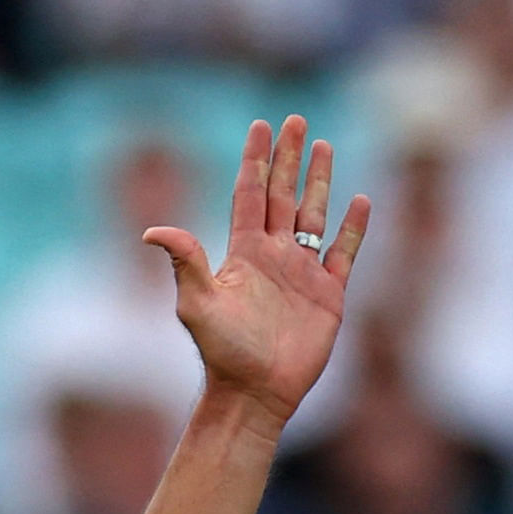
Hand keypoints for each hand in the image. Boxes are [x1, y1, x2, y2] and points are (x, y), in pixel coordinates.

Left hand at [143, 116, 370, 429]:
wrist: (255, 393)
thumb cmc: (223, 353)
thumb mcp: (197, 305)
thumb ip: (184, 263)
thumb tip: (152, 230)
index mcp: (243, 253)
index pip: (250, 194)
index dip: (256, 161)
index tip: (261, 126)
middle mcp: (273, 257)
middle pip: (282, 195)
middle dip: (288, 158)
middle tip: (295, 120)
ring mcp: (302, 274)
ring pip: (313, 216)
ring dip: (319, 182)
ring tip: (323, 146)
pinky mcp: (328, 295)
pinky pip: (344, 254)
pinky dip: (353, 229)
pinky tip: (360, 201)